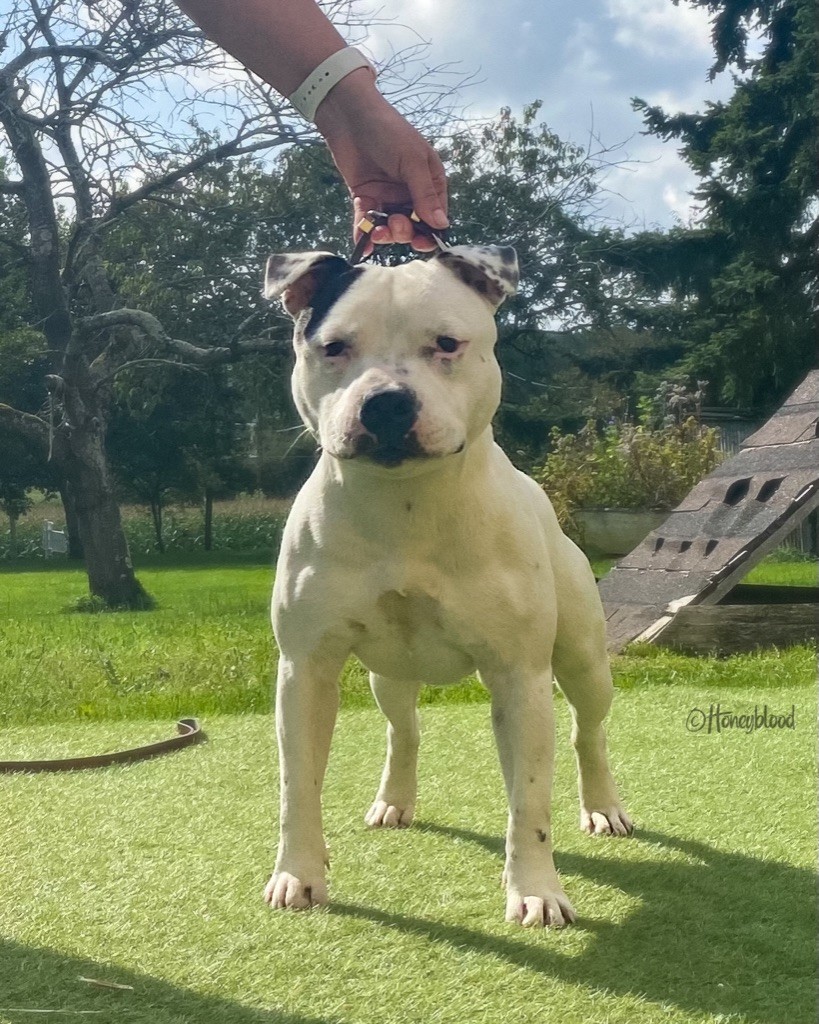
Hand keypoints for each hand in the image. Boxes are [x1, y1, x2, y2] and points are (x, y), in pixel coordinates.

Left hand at [314, 69, 447, 254]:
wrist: (349, 114)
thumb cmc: (388, 130)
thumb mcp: (412, 160)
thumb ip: (425, 195)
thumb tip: (442, 225)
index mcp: (429, 181)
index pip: (435, 215)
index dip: (429, 232)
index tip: (420, 241)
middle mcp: (410, 192)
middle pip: (413, 226)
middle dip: (404, 232)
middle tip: (394, 224)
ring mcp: (387, 196)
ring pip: (390, 228)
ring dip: (385, 235)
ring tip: (377, 231)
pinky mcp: (365, 198)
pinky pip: (367, 223)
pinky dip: (364, 235)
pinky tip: (363, 247)